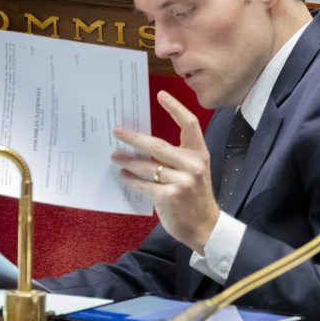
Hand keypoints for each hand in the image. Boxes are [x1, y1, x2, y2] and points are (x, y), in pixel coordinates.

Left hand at [111, 90, 219, 252]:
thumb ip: (174, 158)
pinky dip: (131, 180)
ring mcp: (182, 182)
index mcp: (199, 154)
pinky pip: (144, 184)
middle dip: (133, 138)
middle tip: (117, 131)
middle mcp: (193, 165)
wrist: (205, 226)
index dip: (175, 108)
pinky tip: (123, 176)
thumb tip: (141, 144)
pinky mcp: (170, 197)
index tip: (160, 95)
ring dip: (127, 161)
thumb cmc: (194, 195)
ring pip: (147, 166)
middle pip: (157, 145)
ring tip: (115, 156)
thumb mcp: (192, 171)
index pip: (189, 124)